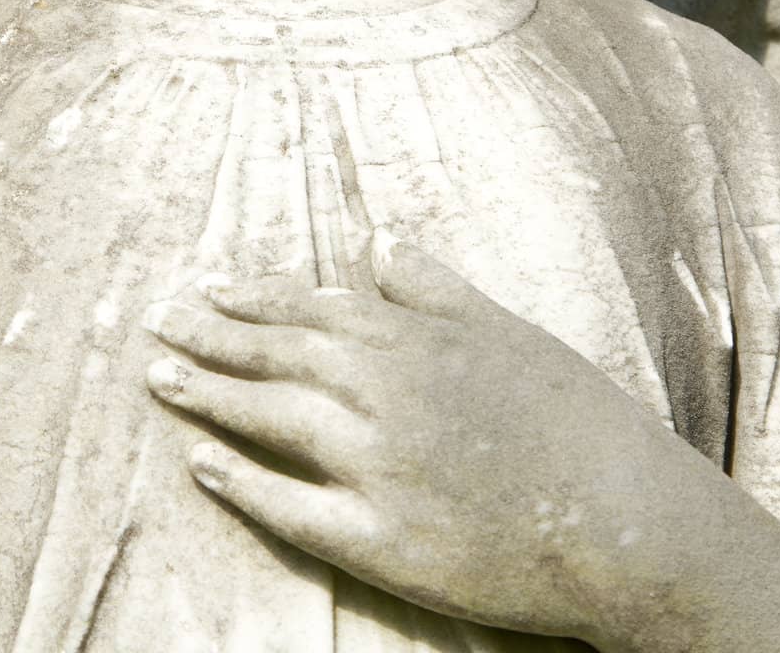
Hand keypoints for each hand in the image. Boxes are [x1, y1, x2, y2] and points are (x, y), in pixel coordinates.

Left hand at [143, 231, 733, 650]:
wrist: (624, 517)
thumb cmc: (569, 413)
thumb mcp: (504, 326)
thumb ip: (431, 284)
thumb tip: (377, 239)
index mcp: (411, 337)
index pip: (308, 306)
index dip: (250, 296)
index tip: (204, 285)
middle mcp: (383, 392)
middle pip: (276, 357)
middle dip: (210, 337)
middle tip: (155, 323)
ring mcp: (377, 466)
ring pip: (273, 421)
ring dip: (211, 397)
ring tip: (160, 379)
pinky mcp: (383, 540)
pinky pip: (293, 510)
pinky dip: (243, 485)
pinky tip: (201, 467)